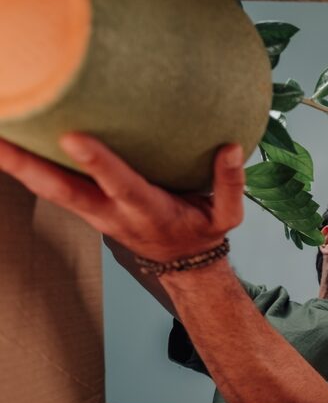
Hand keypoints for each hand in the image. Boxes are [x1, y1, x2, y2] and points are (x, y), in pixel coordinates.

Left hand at [0, 133, 244, 262]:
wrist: (181, 265)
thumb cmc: (200, 234)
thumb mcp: (226, 217)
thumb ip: (230, 184)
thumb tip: (231, 147)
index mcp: (148, 212)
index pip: (122, 187)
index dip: (99, 164)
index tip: (74, 137)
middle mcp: (112, 214)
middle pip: (62, 191)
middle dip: (28, 165)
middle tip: (0, 138)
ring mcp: (93, 213)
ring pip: (48, 190)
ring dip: (17, 164)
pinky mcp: (85, 208)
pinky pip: (50, 187)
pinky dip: (26, 167)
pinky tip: (10, 143)